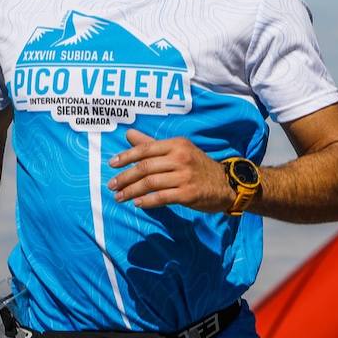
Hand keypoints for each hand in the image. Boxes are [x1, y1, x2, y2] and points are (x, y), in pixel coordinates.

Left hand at [107, 129, 231, 211]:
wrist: (226, 184)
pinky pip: (162, 197)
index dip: (126, 156)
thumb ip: (151, 144)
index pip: (145, 149)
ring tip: (119, 197)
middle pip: (145, 167)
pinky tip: (137, 204)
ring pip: (151, 183)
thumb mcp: (177, 150)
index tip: (111, 164)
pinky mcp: (189, 193)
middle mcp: (180, 158)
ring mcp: (185, 176)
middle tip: (111, 185)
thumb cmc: (196, 166)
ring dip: (131, 191)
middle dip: (125, 177)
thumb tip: (128, 133)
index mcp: (176, 144)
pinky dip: (147, 201)